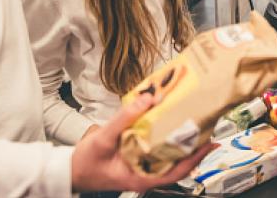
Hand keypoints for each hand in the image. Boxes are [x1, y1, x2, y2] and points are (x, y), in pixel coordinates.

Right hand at [71, 93, 217, 192]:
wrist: (67, 170)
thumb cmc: (83, 164)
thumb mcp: (103, 139)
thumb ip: (124, 119)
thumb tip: (146, 100)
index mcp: (140, 178)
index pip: (176, 171)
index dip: (196, 157)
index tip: (209, 143)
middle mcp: (144, 174)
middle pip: (177, 162)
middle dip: (193, 146)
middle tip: (207, 127)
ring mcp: (141, 167)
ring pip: (168, 155)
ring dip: (181, 140)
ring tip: (194, 123)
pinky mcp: (136, 158)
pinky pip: (155, 148)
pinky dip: (164, 136)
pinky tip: (169, 124)